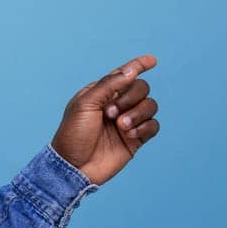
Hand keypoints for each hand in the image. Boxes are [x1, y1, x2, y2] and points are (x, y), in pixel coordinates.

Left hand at [49, 54, 161, 185]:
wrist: (74, 167)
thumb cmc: (73, 134)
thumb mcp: (86, 104)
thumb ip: (109, 84)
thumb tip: (131, 70)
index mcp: (102, 93)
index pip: (124, 74)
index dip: (139, 65)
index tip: (152, 60)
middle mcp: (117, 105)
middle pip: (141, 88)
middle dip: (130, 98)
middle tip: (110, 114)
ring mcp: (127, 122)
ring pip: (150, 106)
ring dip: (137, 114)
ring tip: (120, 126)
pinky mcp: (135, 139)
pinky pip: (153, 125)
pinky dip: (145, 127)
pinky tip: (129, 135)